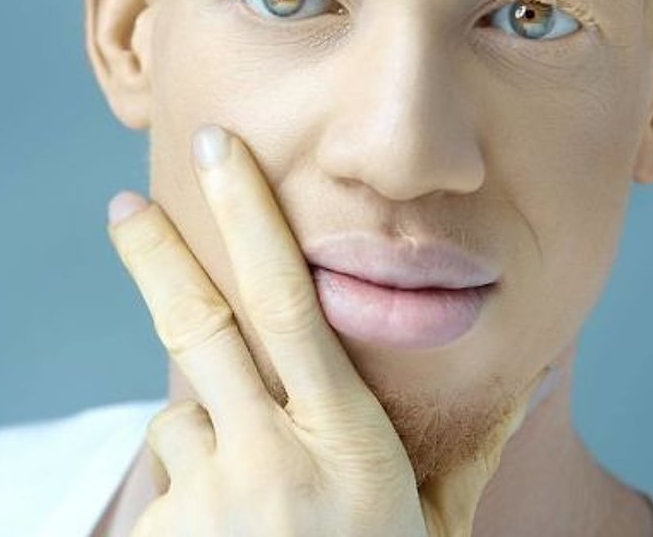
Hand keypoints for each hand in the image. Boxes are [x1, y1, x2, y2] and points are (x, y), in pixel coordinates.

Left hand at [106, 123, 551, 536]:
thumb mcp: (433, 524)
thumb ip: (466, 446)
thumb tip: (528, 369)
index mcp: (343, 442)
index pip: (289, 302)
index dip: (250, 217)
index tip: (218, 154)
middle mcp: (270, 462)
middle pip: (198, 327)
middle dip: (158, 253)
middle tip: (124, 200)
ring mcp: (210, 504)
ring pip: (179, 419)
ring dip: (205, 431)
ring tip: (252, 498)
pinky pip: (168, 480)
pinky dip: (192, 484)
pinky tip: (228, 534)